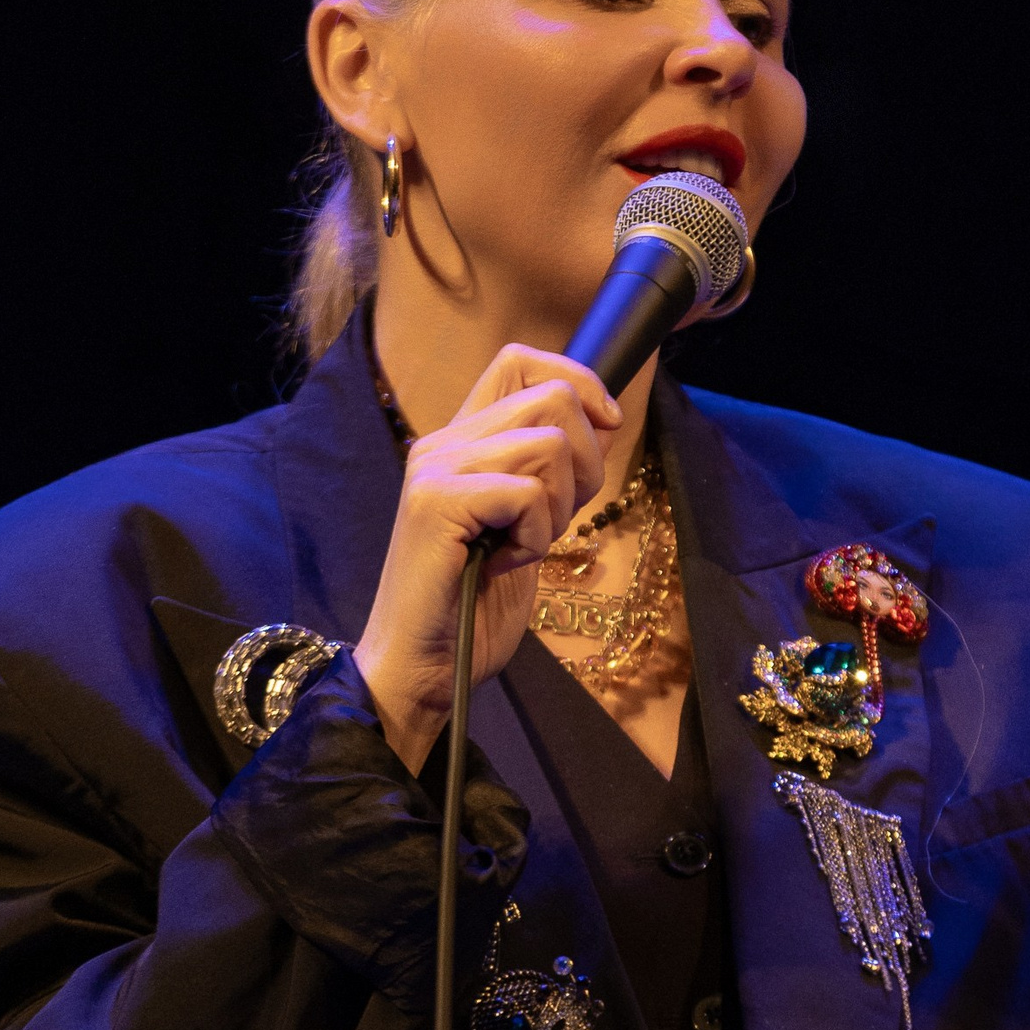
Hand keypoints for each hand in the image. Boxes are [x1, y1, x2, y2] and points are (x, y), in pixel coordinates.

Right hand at [355, 346, 620, 770]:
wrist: (424, 668)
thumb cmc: (473, 606)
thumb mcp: (527, 524)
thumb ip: (549, 472)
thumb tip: (603, 420)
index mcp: (461, 440)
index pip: (521, 361)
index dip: (578, 381)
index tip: (604, 430)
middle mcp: (443, 442)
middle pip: (553, 397)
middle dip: (585, 463)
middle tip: (555, 520)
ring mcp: (436, 469)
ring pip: (549, 443)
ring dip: (558, 507)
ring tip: (522, 546)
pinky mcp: (437, 503)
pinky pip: (528, 493)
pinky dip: (537, 537)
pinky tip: (507, 564)